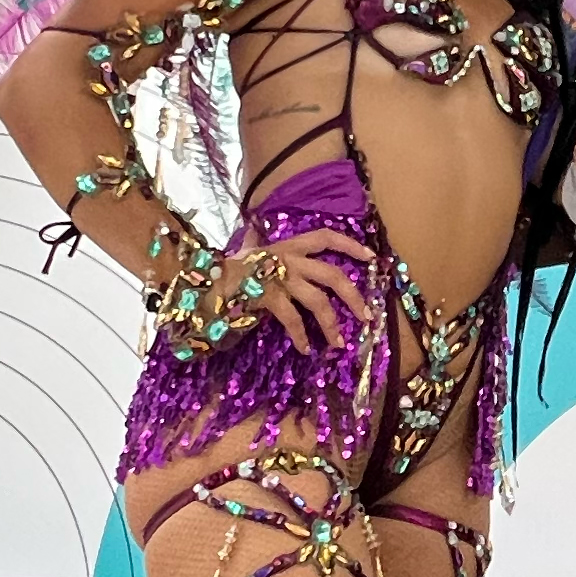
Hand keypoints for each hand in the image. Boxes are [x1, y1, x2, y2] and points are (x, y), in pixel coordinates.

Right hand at [218, 230, 374, 353]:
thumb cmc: (228, 266)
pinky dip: (301, 336)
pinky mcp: (269, 296)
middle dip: (354, 296)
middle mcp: (289, 259)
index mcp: (289, 246)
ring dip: (331, 324)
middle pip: (332, 275)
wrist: (204, 277)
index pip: (326, 237)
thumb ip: (257, 241)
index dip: (350, 245)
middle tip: (367, 315)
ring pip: (318, 301)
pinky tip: (305, 348)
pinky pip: (292, 318)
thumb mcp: (249, 249)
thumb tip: (253, 228)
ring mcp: (280, 277)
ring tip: (339, 343)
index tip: (371, 257)